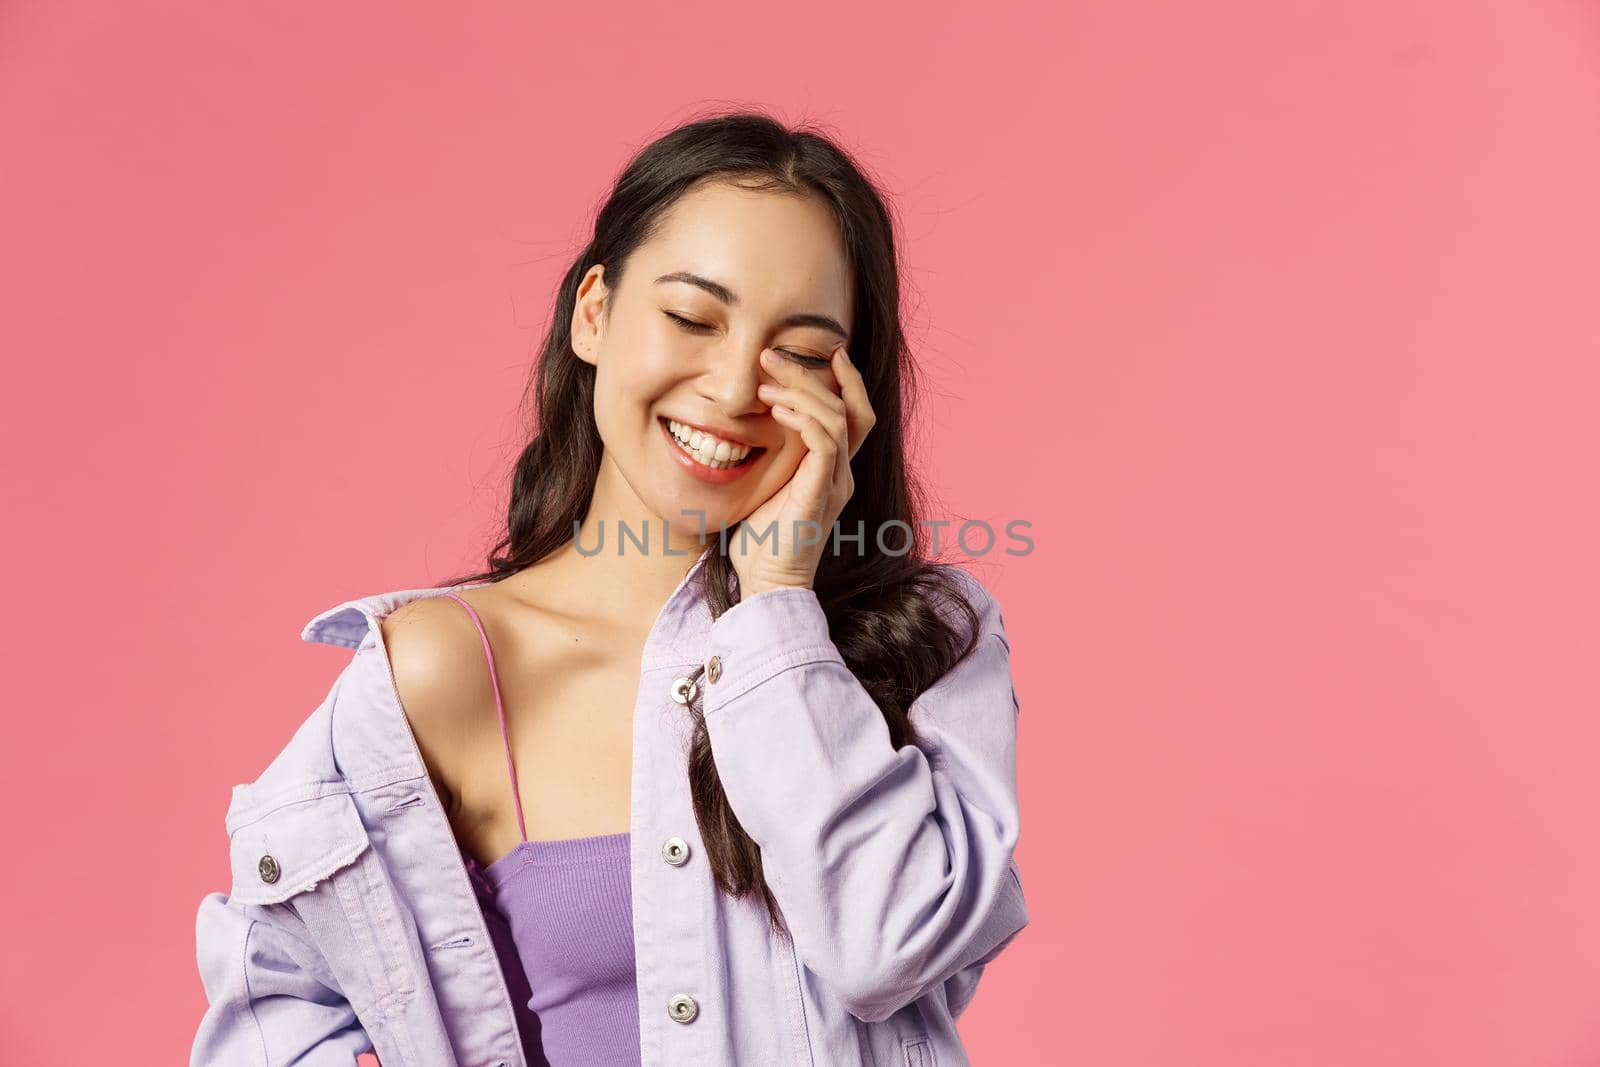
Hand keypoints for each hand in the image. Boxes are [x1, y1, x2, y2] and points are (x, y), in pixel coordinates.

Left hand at [731, 344, 875, 594]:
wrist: (767, 585)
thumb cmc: (761, 542)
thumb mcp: (767, 487)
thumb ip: (772, 457)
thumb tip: (747, 423)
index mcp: (833, 471)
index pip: (855, 415)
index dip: (847, 381)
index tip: (825, 353)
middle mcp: (842, 474)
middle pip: (851, 410)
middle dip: (816, 375)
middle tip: (774, 356)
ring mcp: (835, 484)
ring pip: (837, 420)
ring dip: (802, 394)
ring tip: (767, 385)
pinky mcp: (820, 495)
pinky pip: (825, 445)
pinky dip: (803, 421)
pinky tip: (775, 412)